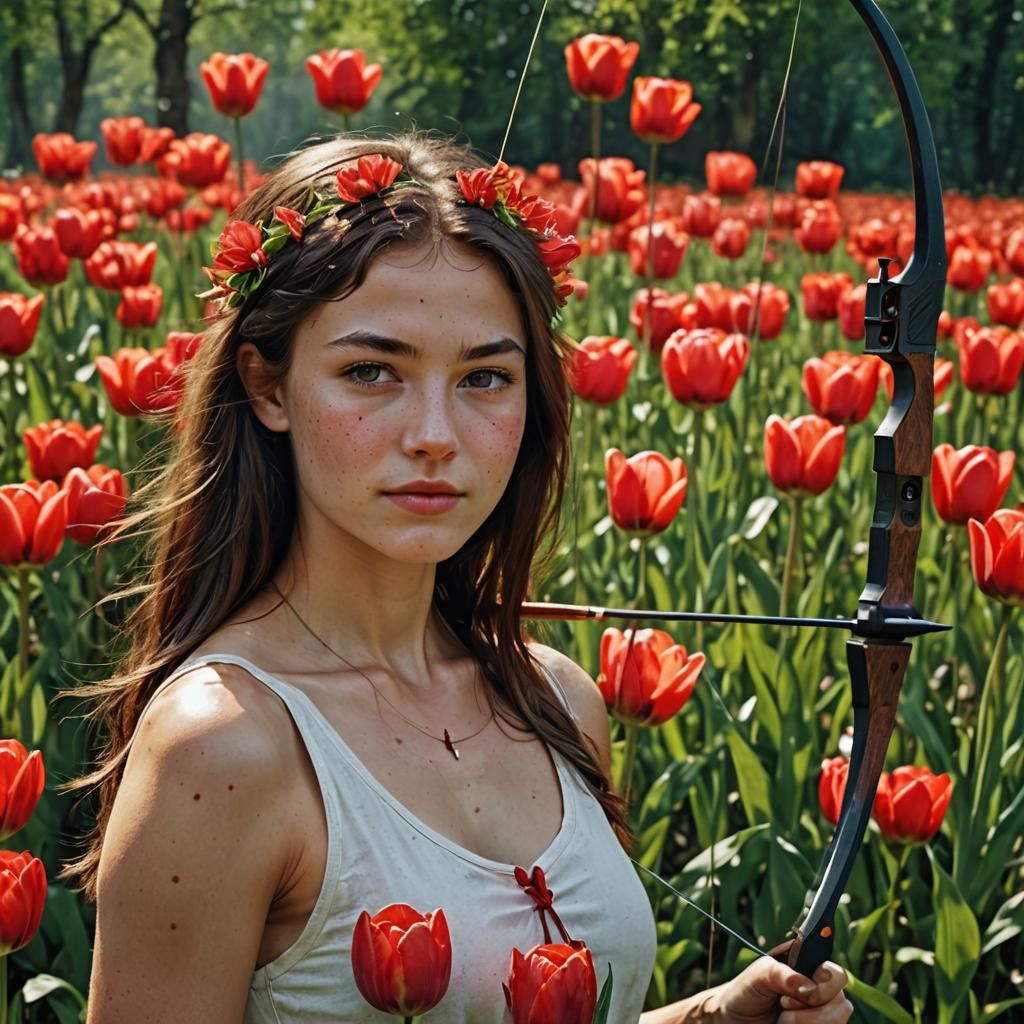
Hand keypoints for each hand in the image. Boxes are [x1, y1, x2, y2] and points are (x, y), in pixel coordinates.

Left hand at [714, 956, 851, 1022]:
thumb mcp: (758, 975)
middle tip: (784, 1004)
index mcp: (809, 969)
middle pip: (841, 1003)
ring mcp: (820, 1015)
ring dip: (806, 1022)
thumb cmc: (746, 992)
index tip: (803, 992)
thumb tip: (809, 988)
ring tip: (783, 1018)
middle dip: (811, 1009)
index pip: (837, 973)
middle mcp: (820, 991)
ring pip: (837, 1022)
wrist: (734, 1019)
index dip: (825, 985)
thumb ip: (782, 974)